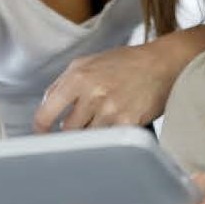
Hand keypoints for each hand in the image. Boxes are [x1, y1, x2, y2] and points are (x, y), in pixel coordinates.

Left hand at [34, 43, 176, 131]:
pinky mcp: (128, 124)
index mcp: (78, 77)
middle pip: (67, 131)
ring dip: (93, 134)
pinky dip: (111, 136)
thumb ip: (61, 83)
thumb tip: (45, 107)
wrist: (163, 63)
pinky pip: (110, 140)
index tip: (44, 134)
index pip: (45, 114)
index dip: (41, 129)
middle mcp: (92, 94)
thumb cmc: (126, 63)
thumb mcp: (88, 62)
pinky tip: (118, 123)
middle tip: (82, 124)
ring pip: (88, 138)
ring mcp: (111, 110)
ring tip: (104, 120)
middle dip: (72, 131)